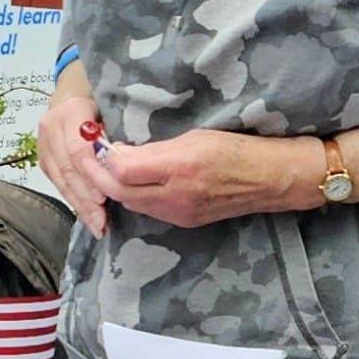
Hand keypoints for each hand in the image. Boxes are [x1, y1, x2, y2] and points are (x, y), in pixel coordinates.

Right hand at [36, 79, 107, 237]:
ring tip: (96, 225)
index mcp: (71, 111)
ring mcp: (43, 143)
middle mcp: (51, 127)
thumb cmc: (99, 101)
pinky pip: (56, 181)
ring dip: (79, 205)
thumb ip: (114, 133)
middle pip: (69, 169)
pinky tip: (84, 215)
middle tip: (102, 222)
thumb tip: (125, 163)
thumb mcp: (110, 109)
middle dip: (86, 199)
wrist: (71, 92)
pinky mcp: (42, 157)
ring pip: (61, 179)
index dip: (91, 175)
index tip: (105, 197)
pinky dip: (72, 199)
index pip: (78, 150)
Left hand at [90, 128, 322, 226]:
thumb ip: (154, 148)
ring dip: (114, 187)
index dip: (101, 158)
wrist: (270, 179)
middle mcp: (176, 196)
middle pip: (120, 192)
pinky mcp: (185, 221)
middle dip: (98, 176)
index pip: (122, 170)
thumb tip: (119, 152)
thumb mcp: (195, 136)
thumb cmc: (236, 148)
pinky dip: (133, 195)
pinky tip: (131, 181)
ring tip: (105, 167)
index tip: (95, 143)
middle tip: (89, 157)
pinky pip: (148, 210)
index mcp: (179, 168)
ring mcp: (180, 213)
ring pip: (131, 204)